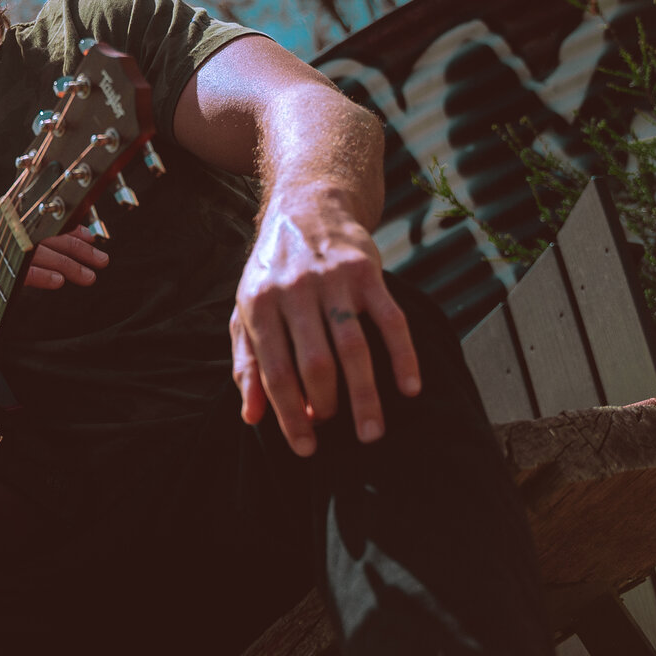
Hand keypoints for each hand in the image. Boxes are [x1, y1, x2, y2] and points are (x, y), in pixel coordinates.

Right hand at [0, 218, 107, 373]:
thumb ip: (15, 265)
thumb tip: (57, 260)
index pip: (30, 225)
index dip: (64, 231)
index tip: (93, 241)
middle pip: (33, 235)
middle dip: (73, 248)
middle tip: (102, 261)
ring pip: (25, 252)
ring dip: (64, 264)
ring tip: (89, 276)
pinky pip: (8, 272)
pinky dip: (37, 276)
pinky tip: (58, 282)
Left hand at [231, 196, 419, 455]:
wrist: (308, 207)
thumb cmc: (272, 273)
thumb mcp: (245, 312)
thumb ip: (247, 364)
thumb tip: (251, 418)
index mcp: (260, 305)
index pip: (274, 372)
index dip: (289, 415)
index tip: (305, 447)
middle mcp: (296, 291)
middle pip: (316, 364)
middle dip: (328, 406)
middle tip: (337, 429)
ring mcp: (335, 281)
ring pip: (355, 349)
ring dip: (366, 396)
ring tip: (371, 433)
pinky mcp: (369, 273)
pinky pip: (391, 321)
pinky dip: (404, 357)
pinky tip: (410, 389)